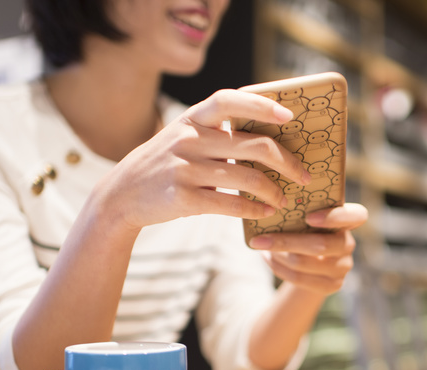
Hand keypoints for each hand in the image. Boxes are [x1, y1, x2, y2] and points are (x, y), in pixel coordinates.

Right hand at [97, 89, 311, 232]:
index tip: (288, 116)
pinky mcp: (184, 198)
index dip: (261, 106)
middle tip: (305, 176)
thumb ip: (217, 133)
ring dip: (275, 192)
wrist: (121, 195)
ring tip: (286, 199)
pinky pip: (232, 204)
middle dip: (288, 162)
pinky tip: (267, 213)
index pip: (229, 100)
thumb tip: (270, 137)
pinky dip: (256, 210)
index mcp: (192, 119)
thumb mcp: (184, 137)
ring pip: (249, 178)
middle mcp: (189, 139)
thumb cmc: (165, 164)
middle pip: (254, 146)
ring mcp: (186, 169)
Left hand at [247, 203, 368, 294]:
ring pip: (304, 263)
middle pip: (321, 245)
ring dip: (278, 255)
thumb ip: (299, 209)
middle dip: (286, 242)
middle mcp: (348, 243)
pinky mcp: (333, 285)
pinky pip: (300, 278)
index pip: (358, 215)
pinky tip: (266, 258)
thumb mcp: (305, 216)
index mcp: (349, 220)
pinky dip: (278, 268)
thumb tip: (268, 205)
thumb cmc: (305, 228)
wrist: (309, 261)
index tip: (308, 218)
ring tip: (260, 246)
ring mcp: (343, 267)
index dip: (334, 217)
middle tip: (258, 239)